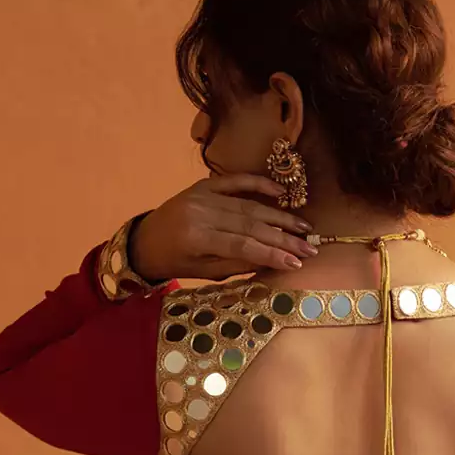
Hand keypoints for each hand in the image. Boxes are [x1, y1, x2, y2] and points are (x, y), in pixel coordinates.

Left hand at [131, 174, 316, 281]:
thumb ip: (238, 265)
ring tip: (303, 226)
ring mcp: (202, 196)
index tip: (298, 261)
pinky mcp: (203, 185)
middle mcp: (201, 213)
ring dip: (279, 216)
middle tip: (310, 245)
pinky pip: (235, 182)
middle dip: (284, 236)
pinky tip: (280, 192)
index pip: (243, 245)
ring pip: (248, 205)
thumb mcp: (204, 272)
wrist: (144, 241)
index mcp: (197, 239)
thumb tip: (276, 262)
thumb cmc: (174, 263)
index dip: (272, 253)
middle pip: (251, 224)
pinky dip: (258, 184)